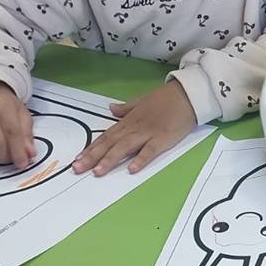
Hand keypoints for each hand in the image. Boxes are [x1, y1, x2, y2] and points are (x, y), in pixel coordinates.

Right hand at [0, 80, 34, 168]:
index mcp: (2, 105)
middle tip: (13, 159)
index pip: (11, 131)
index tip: (23, 163)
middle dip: (7, 156)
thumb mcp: (23, 115)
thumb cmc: (6, 107)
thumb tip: (30, 154)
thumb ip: (27, 135)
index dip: (18, 151)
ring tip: (4, 155)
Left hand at [72, 80, 196, 176]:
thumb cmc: (166, 98)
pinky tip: (131, 169)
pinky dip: (140, 159)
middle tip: (78, 169)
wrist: (187, 94)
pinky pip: (150, 150)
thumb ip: (126, 107)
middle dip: (93, 156)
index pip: (106, 136)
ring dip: (110, 159)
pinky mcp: (163, 138)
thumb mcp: (142, 100)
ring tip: (98, 172)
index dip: (91, 148)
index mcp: (129, 120)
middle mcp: (134, 127)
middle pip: (110, 143)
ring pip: (125, 147)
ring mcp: (148, 133)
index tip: (78, 159)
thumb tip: (111, 109)